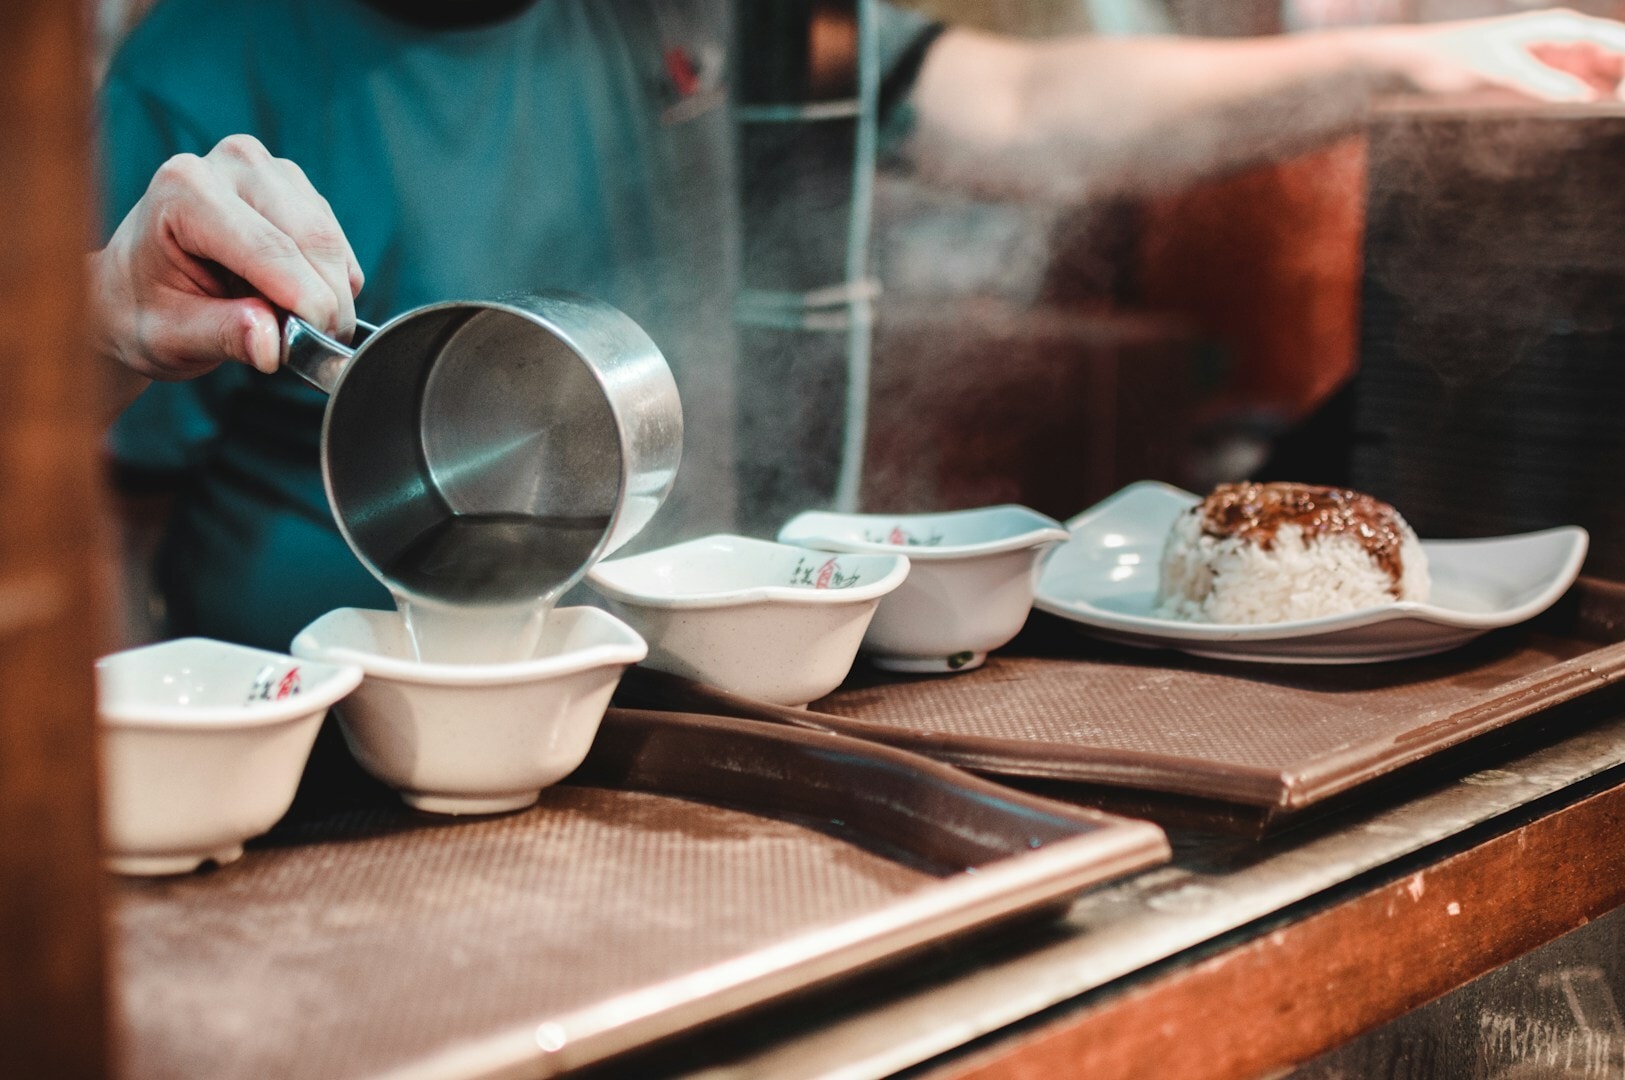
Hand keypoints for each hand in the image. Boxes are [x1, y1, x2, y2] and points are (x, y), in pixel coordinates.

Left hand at [90, 134, 362, 380]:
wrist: (132, 289)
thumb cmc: (144, 309)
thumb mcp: (170, 336)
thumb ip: (222, 337)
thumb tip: (274, 345)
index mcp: (184, 189)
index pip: (268, 248)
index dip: (306, 302)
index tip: (319, 347)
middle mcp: (231, 164)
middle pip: (312, 239)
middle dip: (326, 301)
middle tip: (311, 348)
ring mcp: (269, 170)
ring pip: (332, 242)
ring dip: (329, 294)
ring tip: (286, 323)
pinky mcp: (296, 187)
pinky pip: (338, 245)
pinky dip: (330, 282)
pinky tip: (290, 296)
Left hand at [1375, 8, 1624, 102]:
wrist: (1425, 60)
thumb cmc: (1458, 54)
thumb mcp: (1500, 69)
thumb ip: (1539, 81)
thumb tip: (1581, 96)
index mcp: (1559, 28)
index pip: (1612, 41)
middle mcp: (1563, 42)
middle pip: (1613, 59)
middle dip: (1623, 82)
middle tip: (1621, 111)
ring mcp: (1554, 62)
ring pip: (1599, 77)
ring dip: (1610, 95)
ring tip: (1614, 117)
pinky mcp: (1540, 80)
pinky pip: (1575, 92)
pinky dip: (1589, 103)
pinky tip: (1595, 119)